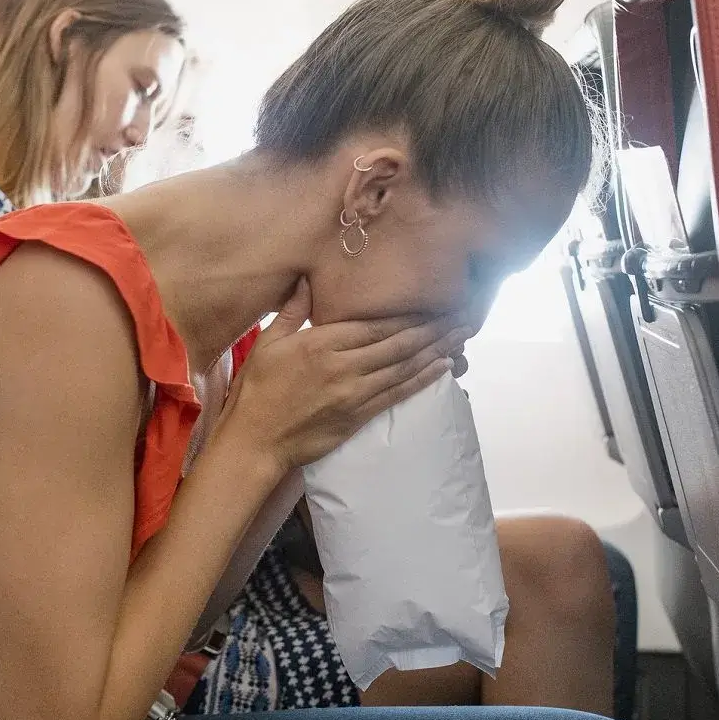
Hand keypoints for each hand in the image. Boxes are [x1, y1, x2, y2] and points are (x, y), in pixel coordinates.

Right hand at [218, 280, 465, 468]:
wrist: (254, 440)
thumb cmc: (256, 390)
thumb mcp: (268, 343)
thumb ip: (293, 310)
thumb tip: (309, 279)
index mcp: (321, 344)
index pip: (375, 325)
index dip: (408, 314)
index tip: (433, 302)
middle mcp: (344, 367)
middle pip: (398, 344)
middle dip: (433, 328)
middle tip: (463, 315)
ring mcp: (354, 394)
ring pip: (404, 367)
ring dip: (437, 350)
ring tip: (462, 335)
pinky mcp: (359, 417)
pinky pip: (398, 394)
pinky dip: (423, 379)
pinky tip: (443, 367)